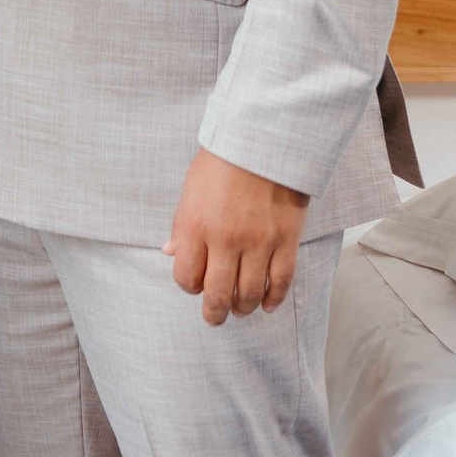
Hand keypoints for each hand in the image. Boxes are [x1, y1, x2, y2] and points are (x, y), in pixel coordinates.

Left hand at [165, 147, 308, 325]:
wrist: (264, 139)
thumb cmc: (222, 160)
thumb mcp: (190, 189)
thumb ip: (181, 226)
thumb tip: (170, 252)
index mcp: (195, 226)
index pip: (186, 277)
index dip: (188, 285)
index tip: (193, 283)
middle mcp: (224, 239)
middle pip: (216, 294)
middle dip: (213, 313)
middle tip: (214, 317)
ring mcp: (258, 242)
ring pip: (249, 294)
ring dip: (243, 308)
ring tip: (240, 309)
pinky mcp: (285, 240)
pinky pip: (280, 282)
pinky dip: (273, 299)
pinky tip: (267, 304)